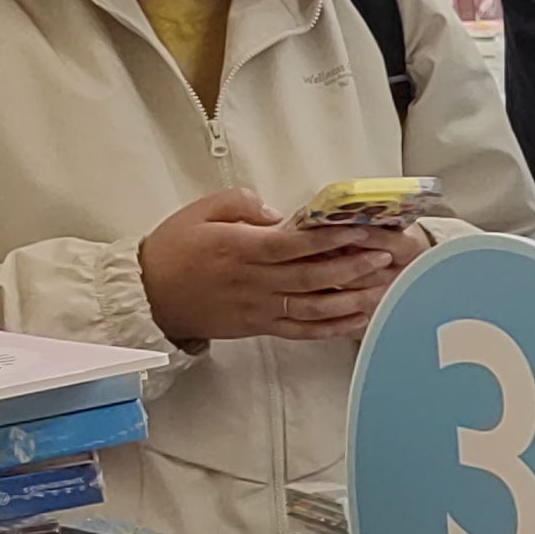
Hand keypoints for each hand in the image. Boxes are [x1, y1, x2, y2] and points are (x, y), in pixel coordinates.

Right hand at [137, 191, 403, 344]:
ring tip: (382, 288)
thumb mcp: (200, 211)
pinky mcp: (259, 326)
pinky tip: (357, 319)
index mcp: (239, 249)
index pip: (293, 245)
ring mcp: (258, 308)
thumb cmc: (175, 249)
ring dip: (351, 299)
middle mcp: (253, 281)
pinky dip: (332, 327)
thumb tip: (276, 214)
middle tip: (385, 256)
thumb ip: (240, 203)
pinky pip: (302, 330)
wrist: (149, 296)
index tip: (359, 230)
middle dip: (353, 267)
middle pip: (312, 277)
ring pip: (313, 307)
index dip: (330, 239)